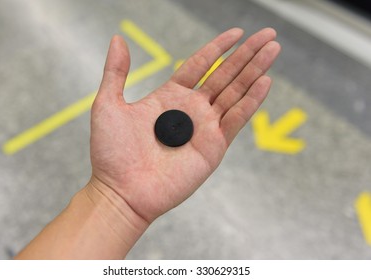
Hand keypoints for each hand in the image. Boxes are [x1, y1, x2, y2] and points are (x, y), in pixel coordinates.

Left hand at [89, 28, 280, 222]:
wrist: (121, 191)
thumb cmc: (111, 153)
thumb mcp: (108, 104)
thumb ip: (116, 71)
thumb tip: (118, 39)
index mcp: (170, 97)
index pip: (200, 65)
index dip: (218, 48)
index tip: (236, 32)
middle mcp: (191, 110)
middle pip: (225, 75)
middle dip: (246, 54)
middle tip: (268, 34)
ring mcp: (204, 128)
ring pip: (236, 93)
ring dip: (255, 71)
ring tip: (273, 49)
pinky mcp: (213, 147)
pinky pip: (236, 119)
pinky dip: (252, 101)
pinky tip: (265, 81)